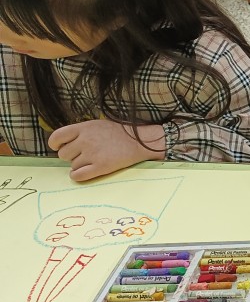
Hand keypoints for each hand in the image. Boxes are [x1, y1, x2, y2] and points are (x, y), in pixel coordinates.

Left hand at [47, 121, 165, 181]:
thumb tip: (65, 145)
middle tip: (85, 155)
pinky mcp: (101, 166)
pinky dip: (79, 176)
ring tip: (93, 160)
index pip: (57, 137)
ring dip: (79, 166)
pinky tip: (86, 172)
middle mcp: (86, 140)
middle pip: (63, 154)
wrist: (141, 141)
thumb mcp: (98, 125)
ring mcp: (93, 154)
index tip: (59, 148)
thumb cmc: (119, 133)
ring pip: (72, 166)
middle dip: (72, 156)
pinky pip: (78, 176)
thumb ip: (81, 132)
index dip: (56, 145)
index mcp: (84, 128)